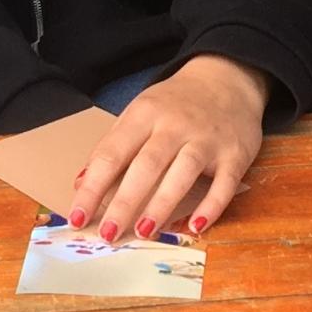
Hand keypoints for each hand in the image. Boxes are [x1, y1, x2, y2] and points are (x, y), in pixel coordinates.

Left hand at [68, 56, 268, 242]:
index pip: (112, 153)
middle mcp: (175, 126)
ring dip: (161, 205)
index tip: (76, 217)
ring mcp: (207, 140)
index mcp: (145, 114)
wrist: (227, 77)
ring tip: (142, 232)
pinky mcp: (235, 155)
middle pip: (146, 165)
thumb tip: (81, 183)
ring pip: (182, 173)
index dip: (93, 187)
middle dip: (124, 202)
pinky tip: (194, 227)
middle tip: (107, 233)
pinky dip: (210, 207)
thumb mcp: (140, 112)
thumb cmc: (176, 103)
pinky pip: (223, 184)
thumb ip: (113, 146)